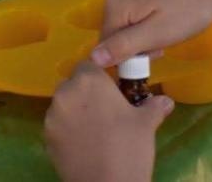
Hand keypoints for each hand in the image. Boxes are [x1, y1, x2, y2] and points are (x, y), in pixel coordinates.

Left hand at [44, 61, 171, 181]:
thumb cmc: (129, 148)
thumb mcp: (146, 124)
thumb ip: (154, 105)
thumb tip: (165, 100)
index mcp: (89, 80)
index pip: (89, 64)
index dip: (100, 75)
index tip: (111, 89)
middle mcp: (66, 92)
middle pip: (74, 83)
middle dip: (86, 92)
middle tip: (105, 110)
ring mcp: (52, 115)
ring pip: (64, 104)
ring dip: (75, 110)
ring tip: (94, 129)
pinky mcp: (46, 137)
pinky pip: (57, 124)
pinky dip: (67, 129)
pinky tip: (83, 142)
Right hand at [91, 0, 211, 66]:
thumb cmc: (189, 8)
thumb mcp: (158, 34)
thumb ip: (122, 47)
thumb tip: (92, 58)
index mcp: (114, 3)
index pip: (106, 43)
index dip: (130, 55)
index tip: (155, 53)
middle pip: (115, 27)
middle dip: (136, 40)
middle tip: (165, 39)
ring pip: (125, 14)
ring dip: (142, 25)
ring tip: (170, 24)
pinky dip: (147, 8)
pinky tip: (169, 6)